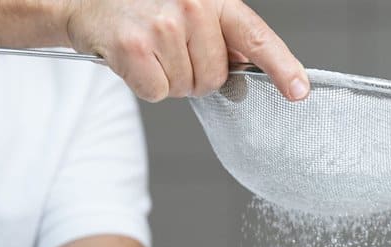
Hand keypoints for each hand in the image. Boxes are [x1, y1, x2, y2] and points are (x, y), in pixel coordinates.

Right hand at [65, 0, 309, 101]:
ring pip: (185, 88)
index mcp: (214, 0)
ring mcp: (163, 26)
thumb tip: (245, 77)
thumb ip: (222, 41)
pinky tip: (134, 60)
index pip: (256, 38)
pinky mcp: (135, 47)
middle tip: (169, 54)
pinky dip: (144, 85)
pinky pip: (157, 92)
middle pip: (214, 78)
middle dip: (194, 76)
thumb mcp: (193, 13)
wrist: (91, 4)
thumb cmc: (146, 11)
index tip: (299, 90)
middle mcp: (192, 6)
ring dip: (167, 80)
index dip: (282, 67)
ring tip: (150, 53)